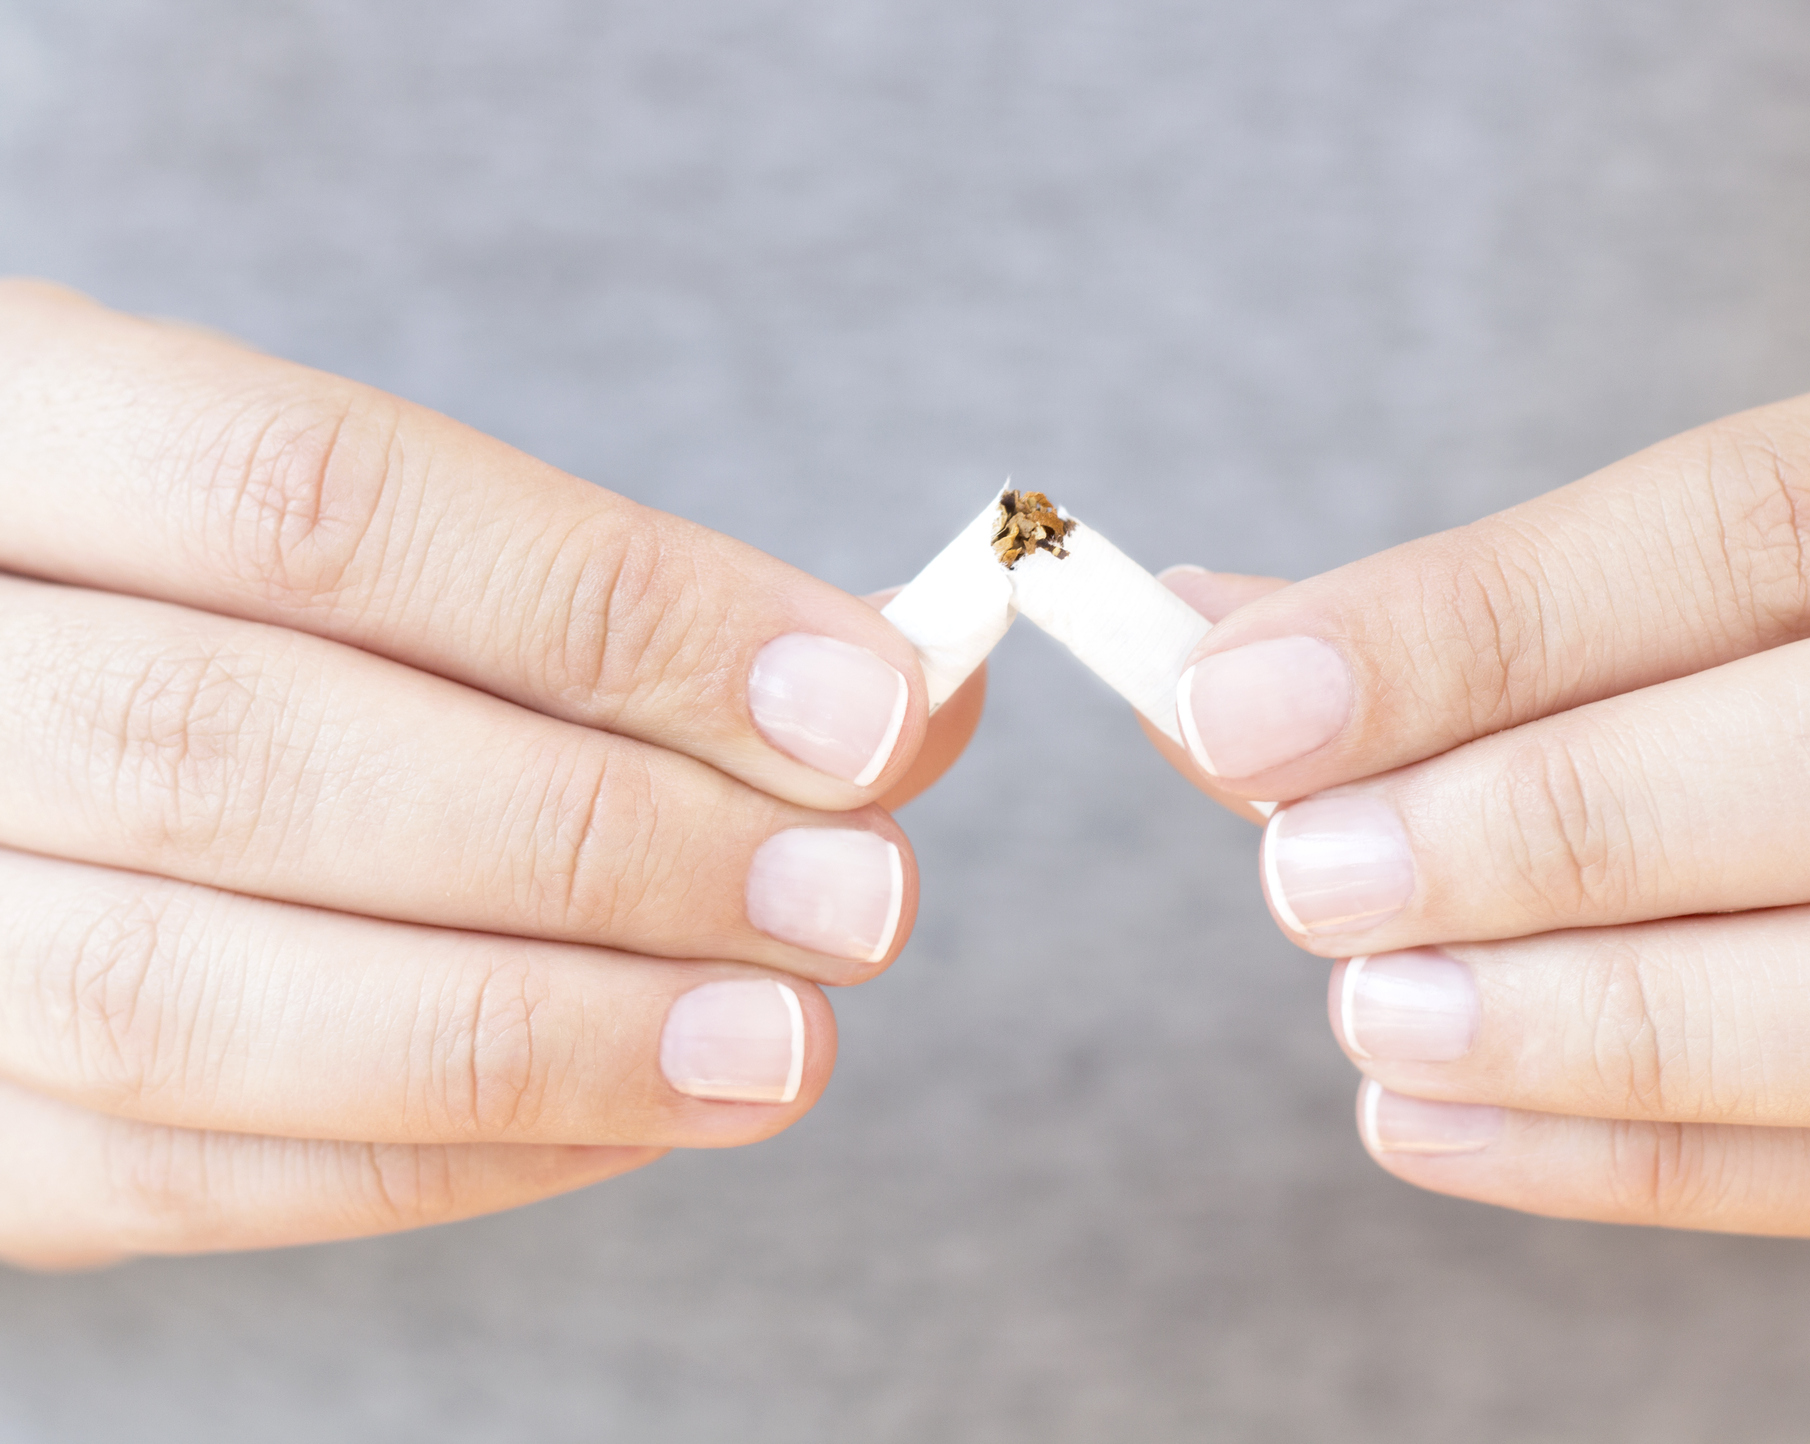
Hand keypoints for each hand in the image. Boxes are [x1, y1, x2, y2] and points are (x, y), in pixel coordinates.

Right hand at [0, 281, 982, 1268]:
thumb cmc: (203, 601)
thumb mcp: (335, 519)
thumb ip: (595, 596)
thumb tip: (900, 700)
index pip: (315, 500)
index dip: (612, 608)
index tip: (863, 706)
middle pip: (245, 753)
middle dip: (602, 840)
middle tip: (854, 898)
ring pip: (190, 1002)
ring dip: (543, 1036)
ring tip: (778, 1042)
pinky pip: (171, 1176)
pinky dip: (435, 1159)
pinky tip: (629, 1115)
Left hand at [1156, 313, 1809, 1296]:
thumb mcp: (1757, 578)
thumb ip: (1503, 624)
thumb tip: (1209, 660)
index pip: (1764, 521)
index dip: (1483, 621)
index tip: (1244, 698)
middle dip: (1562, 825)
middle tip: (1317, 877)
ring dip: (1607, 1023)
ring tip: (1379, 1017)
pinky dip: (1654, 1164)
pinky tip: (1451, 1127)